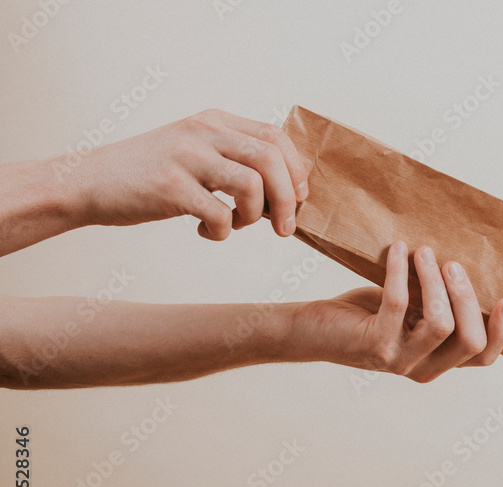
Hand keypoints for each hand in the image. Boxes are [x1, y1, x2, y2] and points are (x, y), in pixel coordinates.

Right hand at [60, 108, 308, 239]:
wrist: (87, 182)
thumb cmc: (150, 175)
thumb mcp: (194, 151)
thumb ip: (234, 159)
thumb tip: (288, 192)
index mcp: (213, 121)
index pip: (275, 137)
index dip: (296, 171)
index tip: (299, 198)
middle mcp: (202, 132)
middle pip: (271, 159)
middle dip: (288, 200)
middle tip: (284, 228)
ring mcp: (186, 157)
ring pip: (251, 184)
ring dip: (254, 216)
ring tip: (236, 224)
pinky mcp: (170, 187)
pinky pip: (220, 214)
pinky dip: (223, 231)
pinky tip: (206, 231)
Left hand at [288, 241, 502, 381]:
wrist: (313, 330)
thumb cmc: (365, 315)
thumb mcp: (410, 310)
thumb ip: (436, 301)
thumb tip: (465, 263)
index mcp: (438, 361)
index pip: (483, 357)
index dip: (501, 332)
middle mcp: (423, 368)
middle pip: (469, 341)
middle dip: (467, 297)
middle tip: (452, 263)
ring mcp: (399, 361)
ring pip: (440, 324)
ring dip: (435, 281)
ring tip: (424, 252)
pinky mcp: (375, 345)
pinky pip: (398, 302)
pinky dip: (400, 271)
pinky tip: (399, 251)